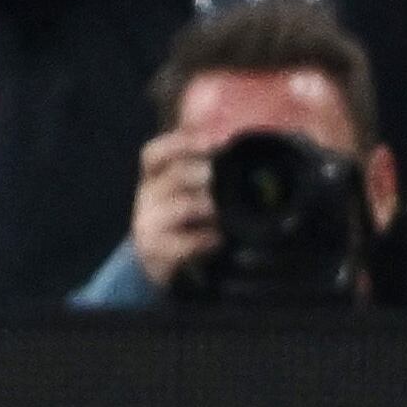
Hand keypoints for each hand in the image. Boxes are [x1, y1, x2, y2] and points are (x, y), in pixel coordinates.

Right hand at [125, 120, 220, 289]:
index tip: (213, 141)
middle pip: (175, 175)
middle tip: (225, 177)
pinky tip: (218, 239)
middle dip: (204, 174)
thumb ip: (211, 171)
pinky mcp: (154, 251)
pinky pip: (181, 242)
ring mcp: (148, 223)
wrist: (162, 265)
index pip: (157, 153)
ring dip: (209, 206)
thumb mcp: (191, 193)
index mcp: (155, 176)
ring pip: (180, 206)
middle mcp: (148, 196)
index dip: (182, 143)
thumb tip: (258, 146)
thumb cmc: (187, 222)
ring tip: (226, 210)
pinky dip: (203, 240)